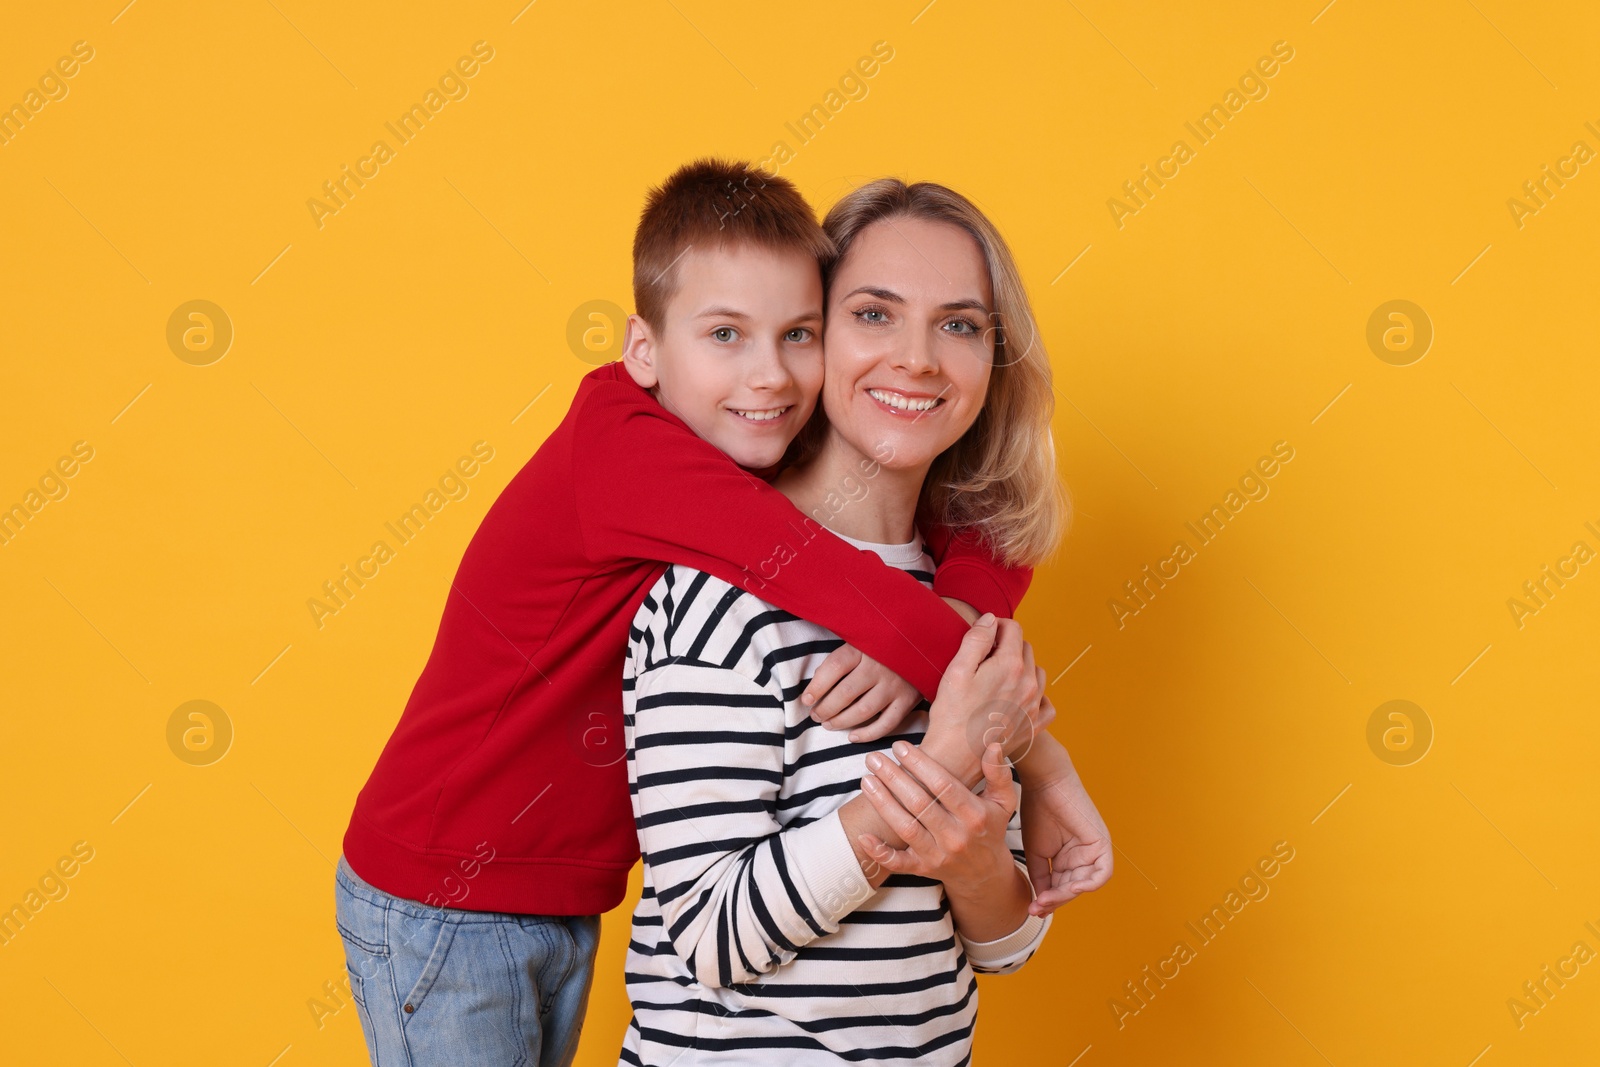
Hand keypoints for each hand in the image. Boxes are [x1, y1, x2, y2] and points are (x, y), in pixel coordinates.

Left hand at [801, 644, 922, 742]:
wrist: (925, 644)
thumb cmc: (884, 644)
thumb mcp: (862, 639)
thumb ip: (842, 657)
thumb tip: (816, 684)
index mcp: (864, 647)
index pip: (834, 667)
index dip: (817, 686)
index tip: (806, 699)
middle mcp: (879, 666)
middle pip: (846, 693)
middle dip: (826, 708)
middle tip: (816, 715)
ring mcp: (895, 685)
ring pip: (863, 711)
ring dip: (842, 722)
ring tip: (828, 724)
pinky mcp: (909, 700)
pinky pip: (886, 724)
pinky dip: (868, 734)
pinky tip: (852, 737)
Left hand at [857, 740, 1018, 897]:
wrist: (986, 875)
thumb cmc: (990, 829)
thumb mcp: (1003, 802)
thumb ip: (998, 774)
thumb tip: (993, 745)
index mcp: (975, 816)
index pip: (943, 786)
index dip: (920, 765)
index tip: (900, 746)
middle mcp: (956, 837)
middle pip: (919, 804)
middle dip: (894, 778)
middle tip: (873, 757)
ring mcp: (938, 855)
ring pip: (906, 828)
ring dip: (882, 803)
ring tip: (866, 779)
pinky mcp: (923, 870)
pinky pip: (898, 863)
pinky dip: (880, 852)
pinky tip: (863, 835)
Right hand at [921, 616, 1048, 783]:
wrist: (956, 758)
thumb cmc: (952, 715)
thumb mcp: (957, 670)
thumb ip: (976, 639)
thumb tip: (991, 619)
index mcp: (1011, 666)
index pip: (1013, 628)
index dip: (996, 626)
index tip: (983, 635)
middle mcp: (1029, 684)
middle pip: (1026, 648)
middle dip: (1007, 645)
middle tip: (985, 657)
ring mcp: (1034, 706)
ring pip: (1037, 673)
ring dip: (1022, 668)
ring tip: (999, 677)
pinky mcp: (1034, 726)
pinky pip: (1046, 703)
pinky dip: (1036, 695)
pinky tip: (1019, 698)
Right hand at [1020, 757, 1111, 914]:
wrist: (1043, 783)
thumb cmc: (1037, 810)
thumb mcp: (1035, 852)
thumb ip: (1040, 877)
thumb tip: (1040, 902)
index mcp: (1067, 858)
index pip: (1061, 888)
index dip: (1048, 901)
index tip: (1031, 909)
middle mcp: (1082, 857)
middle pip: (1072, 889)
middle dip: (1055, 900)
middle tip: (1037, 906)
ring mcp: (1093, 850)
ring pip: (1085, 885)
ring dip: (1067, 895)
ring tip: (1047, 898)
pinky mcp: (1102, 843)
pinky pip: (1102, 874)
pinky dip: (1089, 885)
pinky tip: (1071, 888)